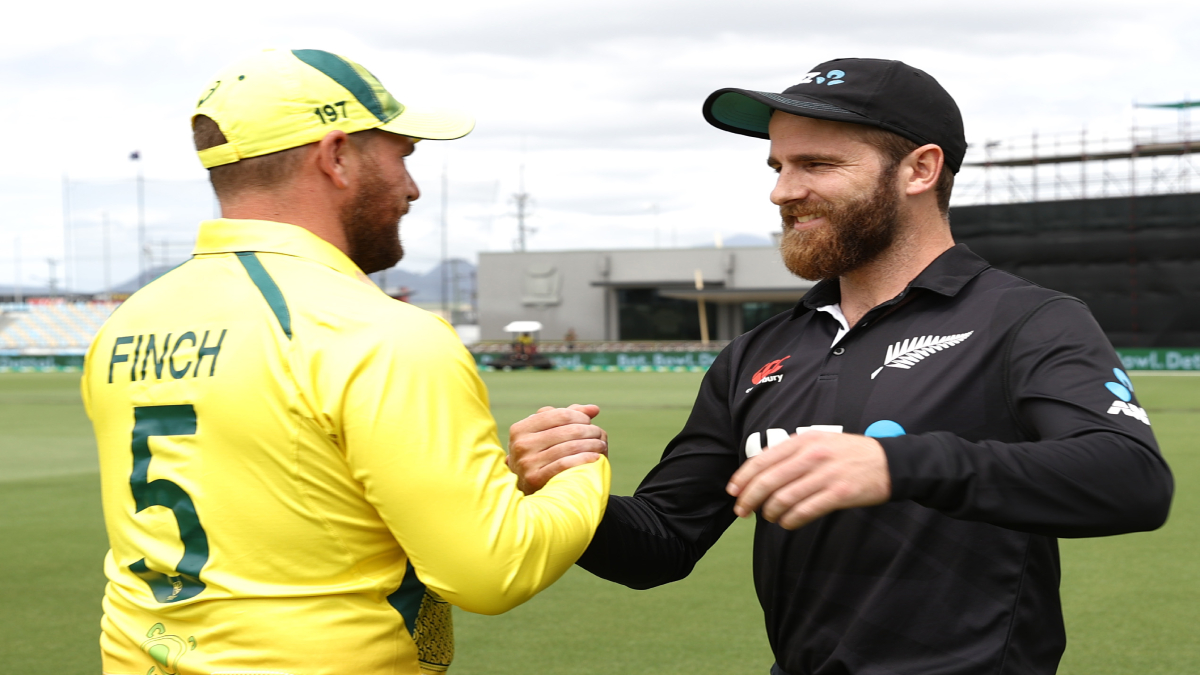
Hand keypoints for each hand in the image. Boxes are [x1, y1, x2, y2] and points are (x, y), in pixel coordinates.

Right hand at [508, 404, 607, 494]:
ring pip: (568, 447)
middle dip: (588, 430)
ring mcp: (526, 463)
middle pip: (566, 430)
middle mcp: (520, 444)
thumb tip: (594, 409)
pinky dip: (584, 459)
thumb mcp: (548, 435)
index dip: (579, 416)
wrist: (530, 492)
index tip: (589, 422)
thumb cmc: (542, 457)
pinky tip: (596, 458)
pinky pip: (565, 464)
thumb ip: (568, 418)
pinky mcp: (534, 479)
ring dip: (591, 444)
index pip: (559, 414)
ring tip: (601, 445)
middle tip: (599, 434)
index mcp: (521, 428)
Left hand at [726, 430, 890, 529]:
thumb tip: (760, 474)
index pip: (763, 460)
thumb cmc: (848, 453)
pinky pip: (805, 511)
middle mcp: (812, 455)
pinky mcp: (839, 494)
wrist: (889, 461)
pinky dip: (790, 520)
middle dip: (749, 499)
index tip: (733, 491)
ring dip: (770, 512)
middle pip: (768, 481)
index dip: (743, 478)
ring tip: (769, 516)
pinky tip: (787, 523)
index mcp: (803, 440)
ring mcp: (826, 475)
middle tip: (742, 511)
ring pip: (784, 498)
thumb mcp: (819, 441)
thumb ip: (791, 453)